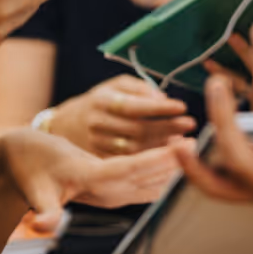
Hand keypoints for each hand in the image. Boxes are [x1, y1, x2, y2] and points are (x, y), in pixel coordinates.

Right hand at [0, 129, 190, 232]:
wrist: (18, 169)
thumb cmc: (26, 167)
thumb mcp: (33, 190)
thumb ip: (42, 211)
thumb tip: (41, 225)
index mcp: (93, 185)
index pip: (132, 170)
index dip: (158, 158)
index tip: (183, 146)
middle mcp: (109, 192)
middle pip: (150, 175)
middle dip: (178, 162)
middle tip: (208, 144)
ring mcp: (113, 192)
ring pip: (152, 178)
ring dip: (176, 165)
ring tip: (203, 148)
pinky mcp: (113, 188)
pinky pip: (146, 179)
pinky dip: (165, 169)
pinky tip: (185, 160)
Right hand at [47, 73, 195, 156]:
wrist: (62, 127)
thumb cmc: (97, 102)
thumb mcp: (113, 86)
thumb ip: (139, 88)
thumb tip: (161, 98)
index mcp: (101, 102)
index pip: (134, 106)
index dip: (159, 108)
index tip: (182, 107)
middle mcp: (97, 125)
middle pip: (138, 130)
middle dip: (168, 128)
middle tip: (190, 125)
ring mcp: (96, 146)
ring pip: (136, 151)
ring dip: (163, 148)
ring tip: (184, 142)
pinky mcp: (98, 164)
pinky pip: (129, 167)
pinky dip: (151, 164)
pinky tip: (168, 159)